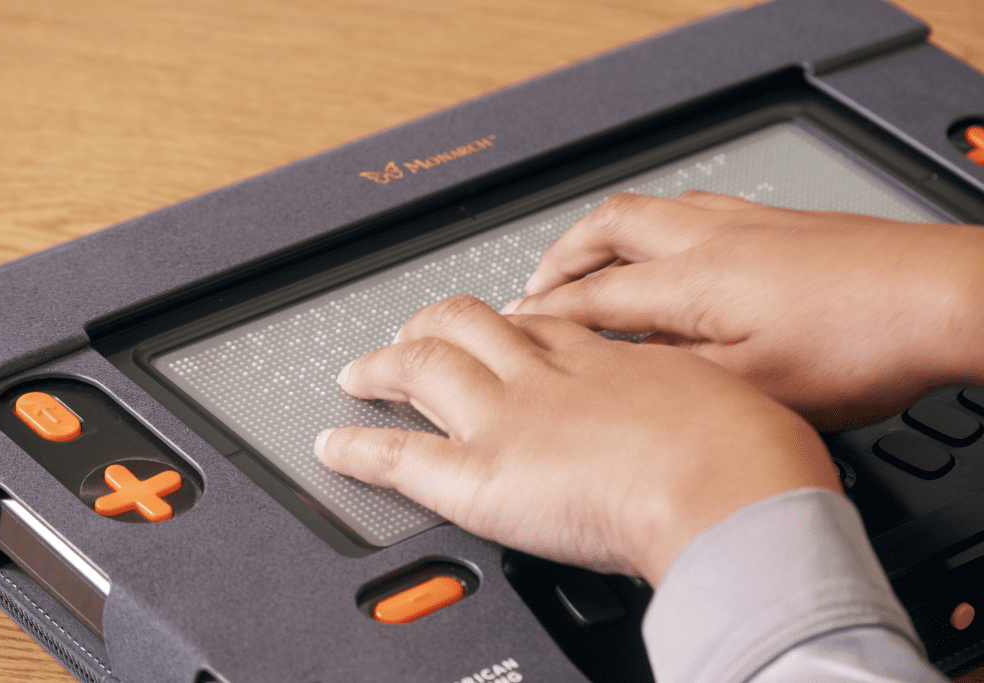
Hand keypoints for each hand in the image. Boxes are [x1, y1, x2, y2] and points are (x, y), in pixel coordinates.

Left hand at [315, 295, 837, 584]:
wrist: (736, 493)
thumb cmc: (754, 457)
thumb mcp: (732, 406)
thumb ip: (695, 410)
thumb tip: (707, 425)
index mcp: (609, 360)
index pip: (542, 325)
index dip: (512, 320)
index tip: (499, 320)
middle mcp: (551, 376)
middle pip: (474, 326)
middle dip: (437, 324)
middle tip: (419, 331)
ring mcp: (510, 418)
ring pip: (429, 367)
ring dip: (388, 363)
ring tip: (363, 369)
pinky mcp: (484, 474)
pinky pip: (403, 456)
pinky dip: (360, 448)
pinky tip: (333, 445)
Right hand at [503, 191, 983, 429]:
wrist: (937, 298)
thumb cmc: (858, 343)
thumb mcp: (752, 385)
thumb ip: (674, 375)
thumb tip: (617, 371)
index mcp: (692, 281)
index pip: (593, 294)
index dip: (545, 314)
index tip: (512, 328)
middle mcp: (708, 238)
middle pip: (607, 228)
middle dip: (560, 256)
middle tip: (535, 285)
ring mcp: (742, 224)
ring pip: (648, 210)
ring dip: (603, 234)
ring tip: (585, 259)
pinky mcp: (773, 223)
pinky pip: (690, 210)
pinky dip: (655, 228)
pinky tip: (671, 247)